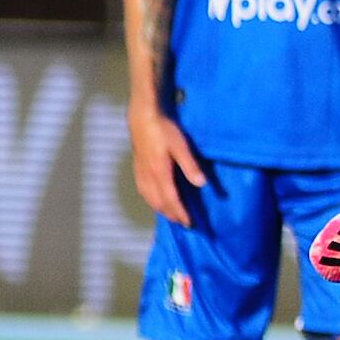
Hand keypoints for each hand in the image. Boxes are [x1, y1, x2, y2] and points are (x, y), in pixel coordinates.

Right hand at [127, 105, 204, 226]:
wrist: (142, 116)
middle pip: (159, 202)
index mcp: (159, 172)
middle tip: (183, 223)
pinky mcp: (137, 167)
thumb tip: (201, 184)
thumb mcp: (181, 146)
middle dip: (171, 214)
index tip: (189, 223)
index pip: (170, 199)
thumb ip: (190, 166)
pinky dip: (151, 200)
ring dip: (160, 209)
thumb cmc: (164, 129)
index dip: (179, 213)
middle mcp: (148, 176)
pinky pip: (143, 190)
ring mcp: (140, 172)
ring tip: (172, 215)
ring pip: (149, 198)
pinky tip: (156, 200)